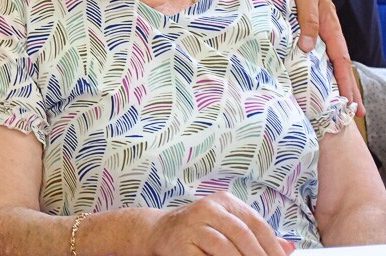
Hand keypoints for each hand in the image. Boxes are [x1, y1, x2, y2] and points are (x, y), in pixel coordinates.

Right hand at [145, 194, 294, 255]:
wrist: (160, 231)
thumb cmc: (200, 230)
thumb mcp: (229, 226)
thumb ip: (257, 235)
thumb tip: (290, 247)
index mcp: (224, 201)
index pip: (256, 223)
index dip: (273, 246)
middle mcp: (208, 208)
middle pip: (242, 234)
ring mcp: (192, 225)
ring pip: (224, 247)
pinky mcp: (181, 243)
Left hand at [274, 0, 362, 113]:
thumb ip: (307, 18)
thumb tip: (308, 48)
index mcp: (330, 24)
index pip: (340, 59)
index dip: (345, 81)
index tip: (351, 102)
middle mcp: (327, 29)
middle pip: (341, 63)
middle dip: (348, 88)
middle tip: (355, 114)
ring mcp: (319, 27)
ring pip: (331, 59)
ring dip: (337, 80)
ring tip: (342, 102)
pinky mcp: (308, 24)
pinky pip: (320, 50)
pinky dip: (322, 66)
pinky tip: (318, 76)